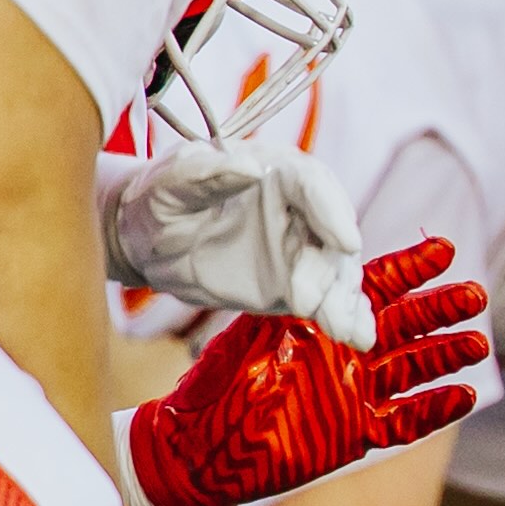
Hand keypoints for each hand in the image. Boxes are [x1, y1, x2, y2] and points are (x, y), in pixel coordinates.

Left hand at [101, 133, 370, 345]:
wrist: (146, 241)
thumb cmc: (157, 199)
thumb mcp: (170, 183)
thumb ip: (206, 174)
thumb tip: (250, 167)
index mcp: (277, 171)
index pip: (314, 185)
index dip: (333, 212)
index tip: (346, 243)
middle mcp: (302, 209)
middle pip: (333, 237)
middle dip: (335, 273)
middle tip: (324, 305)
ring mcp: (302, 249)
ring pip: (335, 273)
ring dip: (344, 302)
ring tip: (347, 332)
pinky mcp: (298, 284)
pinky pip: (328, 300)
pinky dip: (347, 318)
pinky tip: (358, 337)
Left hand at [123, 237, 486, 505]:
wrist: (196, 449)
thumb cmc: (217, 387)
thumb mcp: (257, 334)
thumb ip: (299, 306)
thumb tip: (333, 275)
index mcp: (322, 323)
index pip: (376, 288)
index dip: (412, 268)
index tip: (445, 249)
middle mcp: (346, 355)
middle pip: (408, 325)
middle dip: (442, 307)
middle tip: (474, 292)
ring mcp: (356, 395)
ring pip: (416, 369)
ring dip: (447, 354)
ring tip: (478, 343)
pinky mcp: (357, 434)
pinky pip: (407, 421)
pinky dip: (436, 409)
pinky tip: (464, 395)